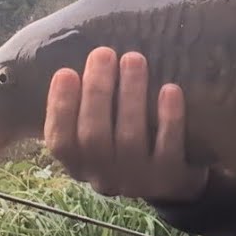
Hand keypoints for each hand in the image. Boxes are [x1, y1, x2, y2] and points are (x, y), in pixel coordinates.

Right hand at [44, 46, 208, 200]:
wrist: (175, 182)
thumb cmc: (128, 143)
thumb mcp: (100, 134)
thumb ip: (83, 108)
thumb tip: (73, 61)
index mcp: (80, 164)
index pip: (61, 141)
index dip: (60, 107)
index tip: (66, 72)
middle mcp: (105, 177)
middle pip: (93, 137)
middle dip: (97, 92)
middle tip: (103, 53)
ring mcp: (138, 181)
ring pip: (129, 139)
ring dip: (131, 95)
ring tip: (134, 59)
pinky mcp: (170, 178)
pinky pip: (169, 149)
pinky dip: (169, 119)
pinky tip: (170, 89)